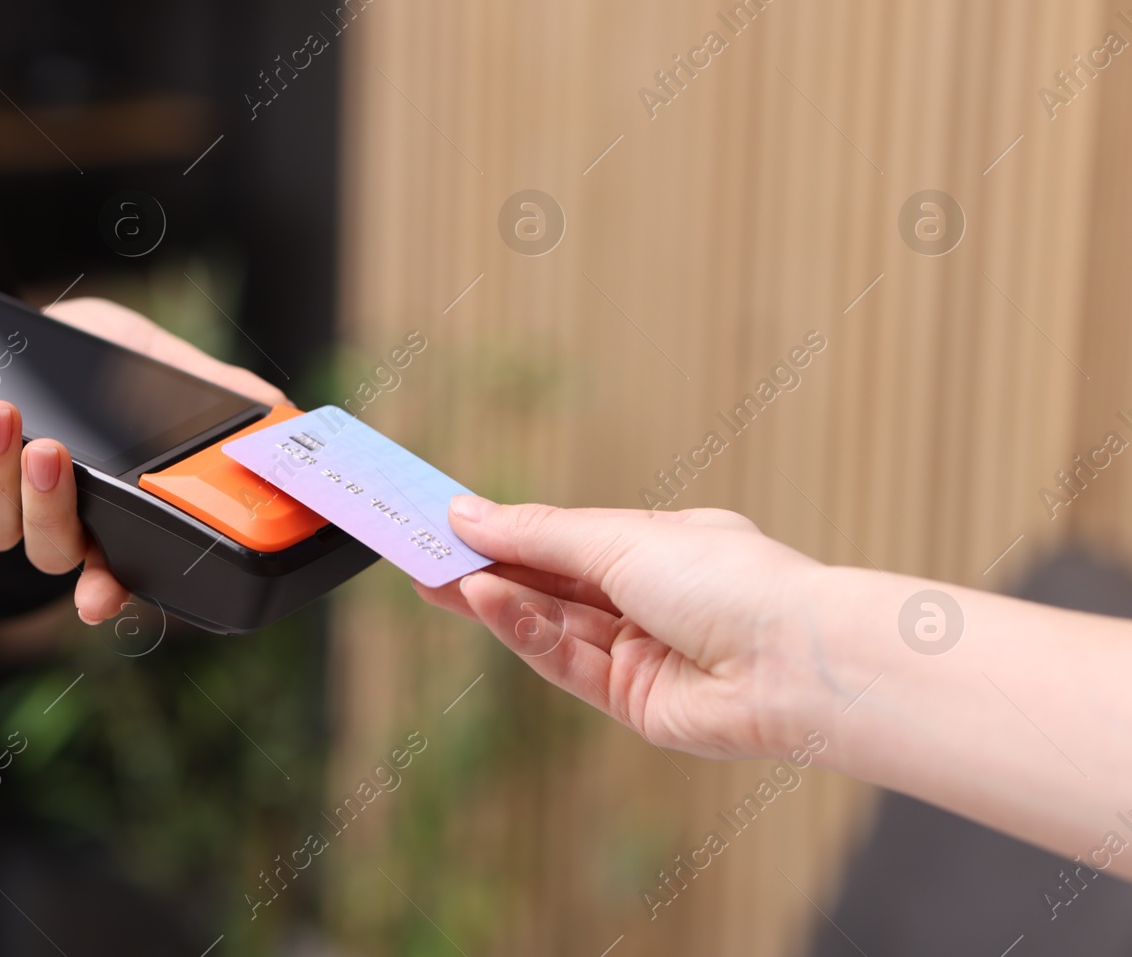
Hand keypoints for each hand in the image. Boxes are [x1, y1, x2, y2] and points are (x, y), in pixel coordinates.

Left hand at [0, 296, 288, 624]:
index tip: (100, 597)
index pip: (114, 570)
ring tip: (3, 412)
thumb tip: (276, 405)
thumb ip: (212, 388)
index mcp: (108, 515)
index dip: (108, 590)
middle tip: (53, 450)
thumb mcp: (158, 365)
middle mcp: (49, 521)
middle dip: (48, 506)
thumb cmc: (98, 361)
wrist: (19, 337)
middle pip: (48, 549)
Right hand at [413, 498, 824, 760]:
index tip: (447, 519)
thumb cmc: (728, 580)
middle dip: (487, 568)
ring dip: (495, 600)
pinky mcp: (634, 703)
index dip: (508, 529)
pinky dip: (522, 632)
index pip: (567, 537)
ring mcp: (642, 653)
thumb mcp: (620, 538)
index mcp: (661, 547)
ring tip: (437, 577)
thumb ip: (538, 534)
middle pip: (551, 584)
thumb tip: (469, 512)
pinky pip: (565, 662)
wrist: (795, 664)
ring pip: (551, 624)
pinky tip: (485, 601)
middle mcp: (651, 599)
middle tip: (419, 555)